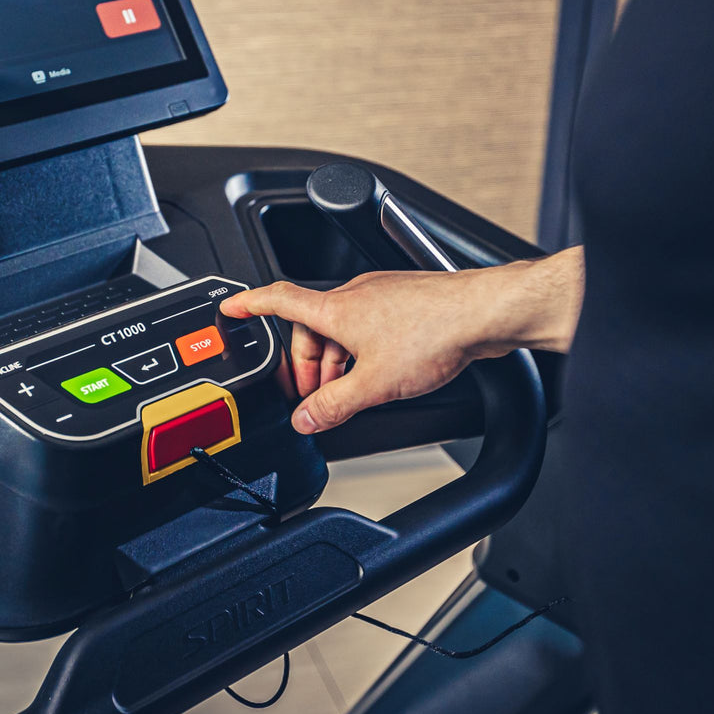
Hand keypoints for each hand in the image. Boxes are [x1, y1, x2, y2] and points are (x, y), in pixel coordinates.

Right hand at [219, 247, 583, 433]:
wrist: (483, 313)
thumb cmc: (435, 332)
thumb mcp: (374, 384)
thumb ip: (334, 405)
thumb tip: (306, 419)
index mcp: (336, 309)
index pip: (278, 300)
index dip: (249, 304)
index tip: (230, 307)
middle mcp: (354, 295)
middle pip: (311, 327)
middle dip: (305, 363)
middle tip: (310, 396)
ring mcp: (380, 295)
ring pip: (342, 328)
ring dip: (336, 361)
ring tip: (347, 393)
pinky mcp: (404, 301)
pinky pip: (368, 326)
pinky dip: (361, 351)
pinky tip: (378, 375)